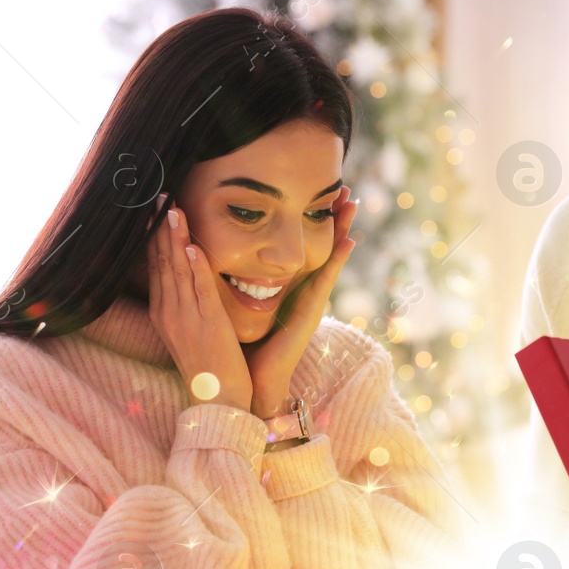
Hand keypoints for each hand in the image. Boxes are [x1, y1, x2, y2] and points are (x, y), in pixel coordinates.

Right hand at [147, 202, 251, 410]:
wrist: (218, 402)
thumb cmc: (210, 368)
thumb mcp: (190, 331)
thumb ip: (187, 303)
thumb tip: (189, 274)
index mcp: (163, 312)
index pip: (155, 265)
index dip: (154, 235)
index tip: (155, 208)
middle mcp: (169, 312)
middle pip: (161, 262)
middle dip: (160, 228)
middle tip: (160, 196)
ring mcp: (186, 319)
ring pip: (177, 271)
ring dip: (175, 238)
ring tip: (173, 210)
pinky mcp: (208, 326)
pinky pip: (199, 292)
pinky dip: (196, 268)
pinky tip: (194, 247)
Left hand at [243, 188, 355, 419]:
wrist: (253, 381)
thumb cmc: (244, 347)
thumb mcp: (239, 305)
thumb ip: (235, 283)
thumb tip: (217, 257)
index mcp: (286, 287)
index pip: (301, 244)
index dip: (310, 219)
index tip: (317, 191)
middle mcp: (302, 290)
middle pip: (321, 244)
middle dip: (333, 216)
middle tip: (346, 187)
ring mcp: (310, 301)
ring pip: (329, 256)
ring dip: (342, 228)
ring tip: (351, 203)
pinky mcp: (310, 312)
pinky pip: (326, 280)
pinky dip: (338, 260)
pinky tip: (348, 240)